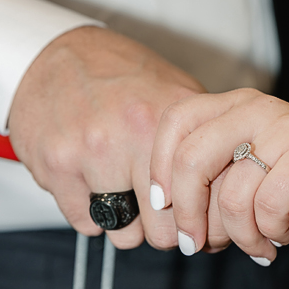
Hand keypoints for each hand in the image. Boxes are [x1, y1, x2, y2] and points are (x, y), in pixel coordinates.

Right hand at [7, 26, 203, 249]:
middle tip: (166, 216)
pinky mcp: (56, 167)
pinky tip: (98, 187)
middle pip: (167, 229)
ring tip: (130, 197)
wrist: (58, 54)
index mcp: (171, 120)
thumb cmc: (123, 76)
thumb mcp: (178, 92)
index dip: (205, 218)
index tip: (202, 221)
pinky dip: (95, 215)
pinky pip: (87, 224)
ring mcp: (92, 152)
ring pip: (127, 234)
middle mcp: (134, 136)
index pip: (204, 200)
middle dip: (170, 230)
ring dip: (131, 225)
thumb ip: (204, 138)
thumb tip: (232, 185)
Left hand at [149, 88, 288, 263]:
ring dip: (241, 236)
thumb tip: (164, 219)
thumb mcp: (254, 166)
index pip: (175, 123)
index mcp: (237, 103)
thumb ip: (215, 178)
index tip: (164, 208)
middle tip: (196, 244)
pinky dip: (272, 232)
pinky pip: (269, 206)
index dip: (158, 169)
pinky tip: (284, 233)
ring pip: (234, 196)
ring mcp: (288, 126)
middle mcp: (258, 107)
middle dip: (189, 215)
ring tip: (258, 244)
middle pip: (192, 160)